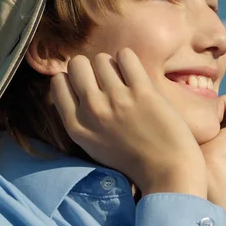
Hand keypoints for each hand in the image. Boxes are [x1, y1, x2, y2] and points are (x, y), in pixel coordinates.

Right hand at [50, 48, 206, 197]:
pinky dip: (129, 60)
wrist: (167, 170)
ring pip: (102, 59)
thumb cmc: (133, 159)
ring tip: (125, 81)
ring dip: (114, 65)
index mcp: (76, 126)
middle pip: (77, 64)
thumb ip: (82, 118)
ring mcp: (117, 100)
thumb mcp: (94, 144)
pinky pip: (126, 56)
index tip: (89, 86)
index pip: (58, 82)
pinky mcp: (142, 92)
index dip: (74, 79)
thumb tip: (75, 85)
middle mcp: (92, 110)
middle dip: (92, 68)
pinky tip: (136, 74)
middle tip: (108, 81)